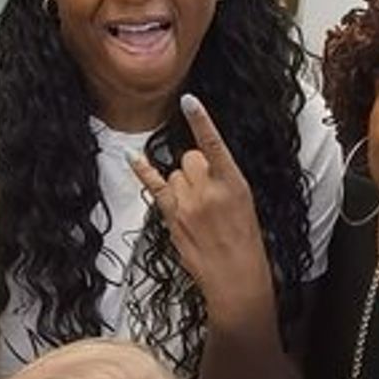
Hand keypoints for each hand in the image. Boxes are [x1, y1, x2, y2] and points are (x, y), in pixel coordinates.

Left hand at [126, 93, 271, 323]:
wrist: (236, 278)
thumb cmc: (245, 242)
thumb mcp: (244, 204)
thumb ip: (222, 181)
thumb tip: (199, 166)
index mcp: (235, 183)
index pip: (215, 145)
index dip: (201, 121)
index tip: (189, 101)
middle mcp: (209, 190)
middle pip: (191, 158)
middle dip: (196, 170)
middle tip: (209, 196)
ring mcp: (188, 204)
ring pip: (175, 173)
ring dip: (182, 184)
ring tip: (198, 209)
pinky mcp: (172, 216)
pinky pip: (155, 185)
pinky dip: (143, 170)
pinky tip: (133, 157)